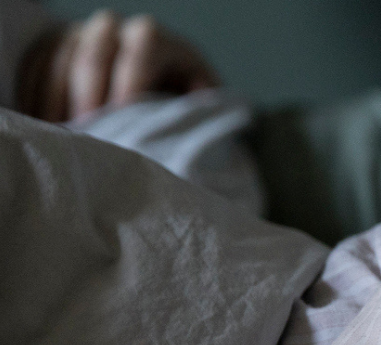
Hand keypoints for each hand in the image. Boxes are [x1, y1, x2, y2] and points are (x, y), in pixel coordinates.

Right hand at [17, 10, 219, 123]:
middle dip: (89, 96)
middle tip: (88, 131)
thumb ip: (197, 105)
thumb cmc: (177, 99)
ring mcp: (78, 35)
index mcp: (154, 39)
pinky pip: (36, 66)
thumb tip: (194, 116)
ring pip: (60, 60)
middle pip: (94, 54)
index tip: (122, 118)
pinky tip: (44, 123)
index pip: (141, 49)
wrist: (151, 84)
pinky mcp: (52, 47)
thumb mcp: (197, 99)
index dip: (130, 83)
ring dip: (57, 100)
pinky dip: (36, 95)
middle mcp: (113, 28)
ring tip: (64, 134)